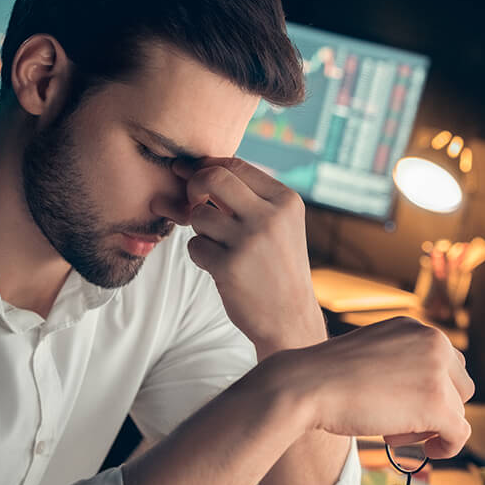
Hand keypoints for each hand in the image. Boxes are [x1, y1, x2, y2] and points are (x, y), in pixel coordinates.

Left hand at [152, 157, 325, 358]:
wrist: (291, 319)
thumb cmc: (278, 268)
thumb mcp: (279, 225)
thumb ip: (248, 197)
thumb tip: (198, 168)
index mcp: (286, 201)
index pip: (236, 165)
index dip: (208, 167)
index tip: (194, 176)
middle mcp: (270, 217)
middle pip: (213, 178)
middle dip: (194, 186)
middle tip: (194, 202)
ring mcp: (249, 241)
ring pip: (199, 216)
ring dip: (200, 231)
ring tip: (220, 247)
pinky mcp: (229, 266)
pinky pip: (194, 246)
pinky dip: (201, 256)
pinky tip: (220, 268)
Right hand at [264, 316, 474, 457]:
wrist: (307, 385)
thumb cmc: (327, 376)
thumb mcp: (371, 355)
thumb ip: (399, 364)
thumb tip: (419, 391)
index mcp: (416, 327)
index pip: (448, 362)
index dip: (432, 389)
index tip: (406, 404)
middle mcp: (433, 342)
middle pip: (460, 385)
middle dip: (438, 407)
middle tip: (399, 421)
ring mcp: (437, 373)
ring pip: (457, 411)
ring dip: (430, 427)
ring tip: (392, 433)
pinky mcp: (437, 404)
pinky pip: (459, 433)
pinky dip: (448, 447)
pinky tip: (430, 453)